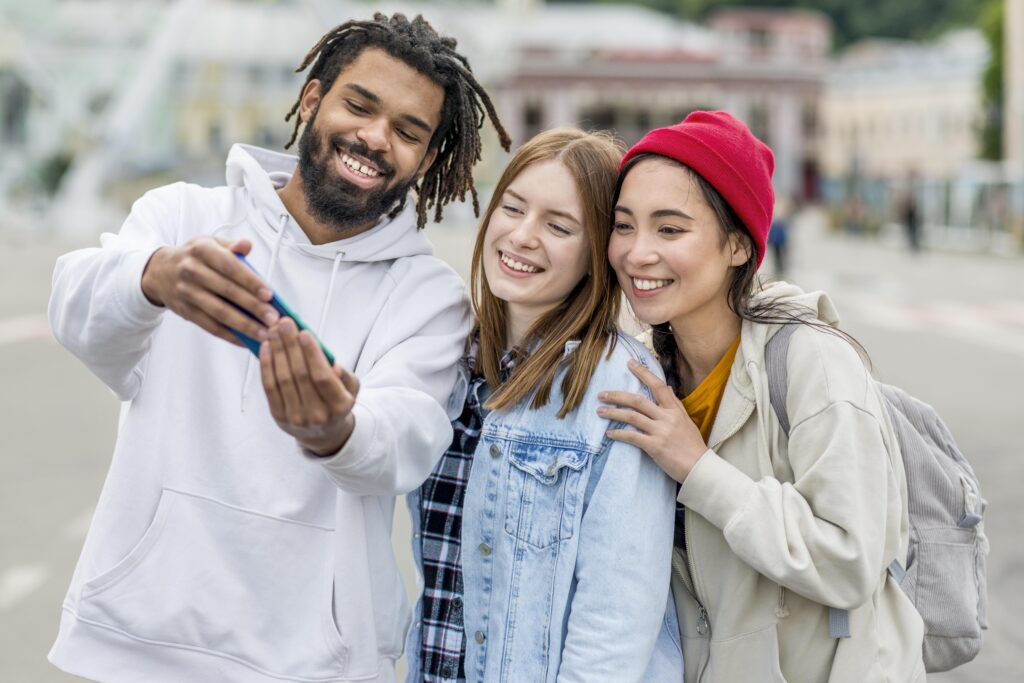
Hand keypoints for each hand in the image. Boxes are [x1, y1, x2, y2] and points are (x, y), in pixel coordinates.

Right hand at [141, 236, 277, 346]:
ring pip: (219, 312)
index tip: (269, 294)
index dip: (250, 281)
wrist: (158, 271)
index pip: (229, 266)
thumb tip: (246, 245)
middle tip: (273, 318)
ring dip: (243, 325)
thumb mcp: (210, 243)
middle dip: (252, 306)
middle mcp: (191, 270)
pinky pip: (210, 326)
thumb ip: (231, 245)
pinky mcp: (185, 311)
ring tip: (264, 333)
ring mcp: (187, 292)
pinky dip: (229, 335)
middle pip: (226, 291)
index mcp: (202, 250)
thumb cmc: (194, 256)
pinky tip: (246, 340)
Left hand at [260, 317, 360, 455]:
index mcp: (339, 407)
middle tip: (284, 324)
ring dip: (277, 351)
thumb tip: (333, 365)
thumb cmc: (337, 402)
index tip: (304, 332)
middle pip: (300, 375)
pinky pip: (269, 387)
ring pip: (283, 379)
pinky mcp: (278, 416)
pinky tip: (266, 347)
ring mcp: (295, 417)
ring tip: (274, 331)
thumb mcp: (351, 390)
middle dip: (290, 345)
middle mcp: (317, 415)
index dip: (312, 354)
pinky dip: (266, 365)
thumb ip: (345, 377)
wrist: (323, 433)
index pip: (322, 377)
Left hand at [597, 359, 707, 483]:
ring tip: (600, 411)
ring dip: (613, 413)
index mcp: (675, 410)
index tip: (630, 363)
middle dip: (617, 396)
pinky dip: (618, 433)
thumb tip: (667, 388)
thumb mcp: (687, 421)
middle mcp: (667, 417)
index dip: (643, 373)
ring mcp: (660, 431)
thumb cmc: (693, 446)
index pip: (658, 386)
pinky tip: (609, 433)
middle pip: (638, 400)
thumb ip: (675, 405)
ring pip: (632, 416)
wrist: (700, 468)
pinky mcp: (655, 446)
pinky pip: (632, 436)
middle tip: (602, 394)